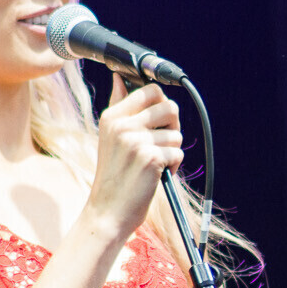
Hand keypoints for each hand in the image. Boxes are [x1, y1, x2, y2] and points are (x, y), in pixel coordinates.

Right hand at [88, 76, 184, 236]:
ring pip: (176, 134)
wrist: (108, 211)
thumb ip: (119, 106)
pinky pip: (178, 152)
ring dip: (172, 151)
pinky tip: (156, 175)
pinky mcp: (151, 158)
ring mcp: (136, 141)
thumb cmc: (114, 175)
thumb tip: (120, 76)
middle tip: (161, 143)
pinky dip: (173, 166)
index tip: (159, 121)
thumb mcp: (109, 137)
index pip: (151, 91)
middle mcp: (123, 125)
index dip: (162, 105)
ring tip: (154, 164)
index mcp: (112, 117)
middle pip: (170, 108)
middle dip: (172, 127)